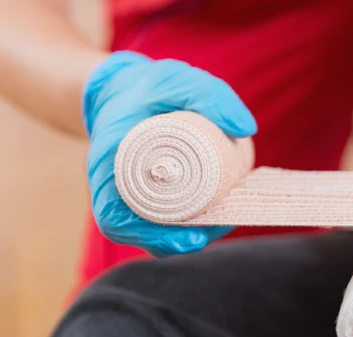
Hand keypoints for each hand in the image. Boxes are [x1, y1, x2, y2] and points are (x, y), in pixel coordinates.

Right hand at [83, 52, 256, 255]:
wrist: (121, 89)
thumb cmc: (148, 87)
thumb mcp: (176, 80)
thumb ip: (210, 95)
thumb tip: (245, 129)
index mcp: (107, 161)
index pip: (115, 215)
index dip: (150, 236)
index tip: (192, 238)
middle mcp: (110, 186)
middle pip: (138, 231)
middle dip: (178, 241)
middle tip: (219, 228)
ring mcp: (124, 194)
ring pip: (149, 230)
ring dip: (185, 236)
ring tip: (223, 223)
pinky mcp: (140, 195)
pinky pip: (157, 221)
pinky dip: (184, 226)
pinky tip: (215, 219)